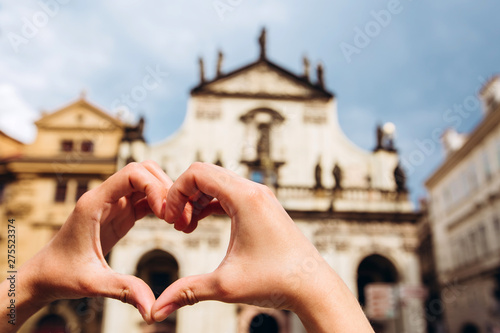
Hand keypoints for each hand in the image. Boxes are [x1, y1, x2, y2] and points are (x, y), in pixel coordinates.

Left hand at [6, 161, 173, 325]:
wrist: (44, 276)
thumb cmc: (60, 275)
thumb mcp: (92, 284)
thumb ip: (123, 290)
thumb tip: (152, 309)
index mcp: (94, 203)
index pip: (131, 174)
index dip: (154, 187)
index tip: (164, 213)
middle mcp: (105, 197)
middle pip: (144, 171)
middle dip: (165, 187)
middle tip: (177, 216)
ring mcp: (113, 204)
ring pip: (147, 181)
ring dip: (166, 195)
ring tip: (178, 220)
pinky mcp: (120, 214)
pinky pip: (146, 198)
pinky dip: (161, 205)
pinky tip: (171, 223)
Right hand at [152, 163, 373, 331]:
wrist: (312, 286)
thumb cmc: (277, 281)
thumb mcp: (226, 286)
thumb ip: (187, 292)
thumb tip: (156, 311)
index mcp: (245, 198)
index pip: (197, 173)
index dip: (175, 192)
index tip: (170, 219)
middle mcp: (254, 190)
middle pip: (205, 173)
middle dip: (183, 195)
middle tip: (176, 224)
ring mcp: (260, 197)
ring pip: (217, 182)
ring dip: (196, 199)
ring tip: (187, 226)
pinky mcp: (262, 206)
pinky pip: (228, 193)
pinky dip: (210, 203)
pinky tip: (200, 222)